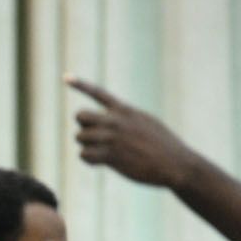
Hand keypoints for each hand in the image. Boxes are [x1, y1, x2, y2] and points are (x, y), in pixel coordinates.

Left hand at [68, 77, 204, 189]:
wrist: (174, 163)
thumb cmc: (162, 145)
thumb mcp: (146, 122)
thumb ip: (127, 119)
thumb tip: (113, 120)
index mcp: (125, 110)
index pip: (98, 93)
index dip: (80, 85)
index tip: (65, 76)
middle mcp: (117, 122)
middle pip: (80, 116)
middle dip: (83, 126)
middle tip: (94, 136)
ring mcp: (113, 139)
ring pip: (80, 137)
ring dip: (85, 145)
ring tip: (100, 151)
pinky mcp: (112, 157)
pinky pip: (85, 155)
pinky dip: (88, 159)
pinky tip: (98, 162)